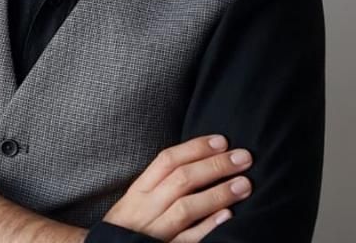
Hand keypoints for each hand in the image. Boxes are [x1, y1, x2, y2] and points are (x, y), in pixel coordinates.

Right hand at [103, 135, 252, 242]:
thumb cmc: (129, 226)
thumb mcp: (137, 200)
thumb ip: (161, 183)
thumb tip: (199, 161)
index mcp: (139, 189)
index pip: (168, 160)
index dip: (196, 148)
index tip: (222, 140)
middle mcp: (146, 207)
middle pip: (181, 180)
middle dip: (215, 166)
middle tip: (243, 157)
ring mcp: (155, 231)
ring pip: (186, 207)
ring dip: (218, 193)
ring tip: (245, 184)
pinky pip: (188, 239)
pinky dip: (208, 227)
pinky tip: (228, 216)